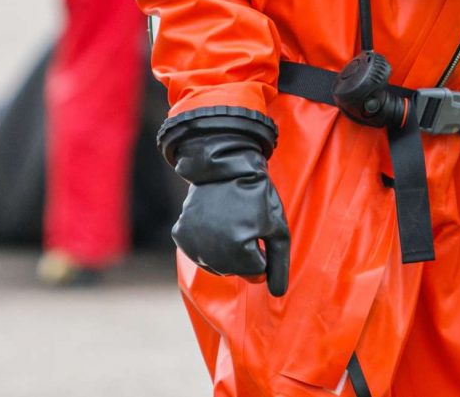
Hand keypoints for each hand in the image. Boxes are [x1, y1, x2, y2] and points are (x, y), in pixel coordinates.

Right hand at [161, 112, 289, 295]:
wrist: (225, 166)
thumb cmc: (258, 196)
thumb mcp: (277, 228)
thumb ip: (279, 263)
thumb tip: (277, 294)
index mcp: (239, 247)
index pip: (256, 273)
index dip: (263, 253)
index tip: (260, 231)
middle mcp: (211, 250)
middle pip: (235, 272)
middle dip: (245, 254)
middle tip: (245, 224)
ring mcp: (193, 243)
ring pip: (215, 266)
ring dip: (226, 252)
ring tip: (231, 223)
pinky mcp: (180, 235)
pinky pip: (198, 253)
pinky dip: (207, 244)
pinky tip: (213, 222)